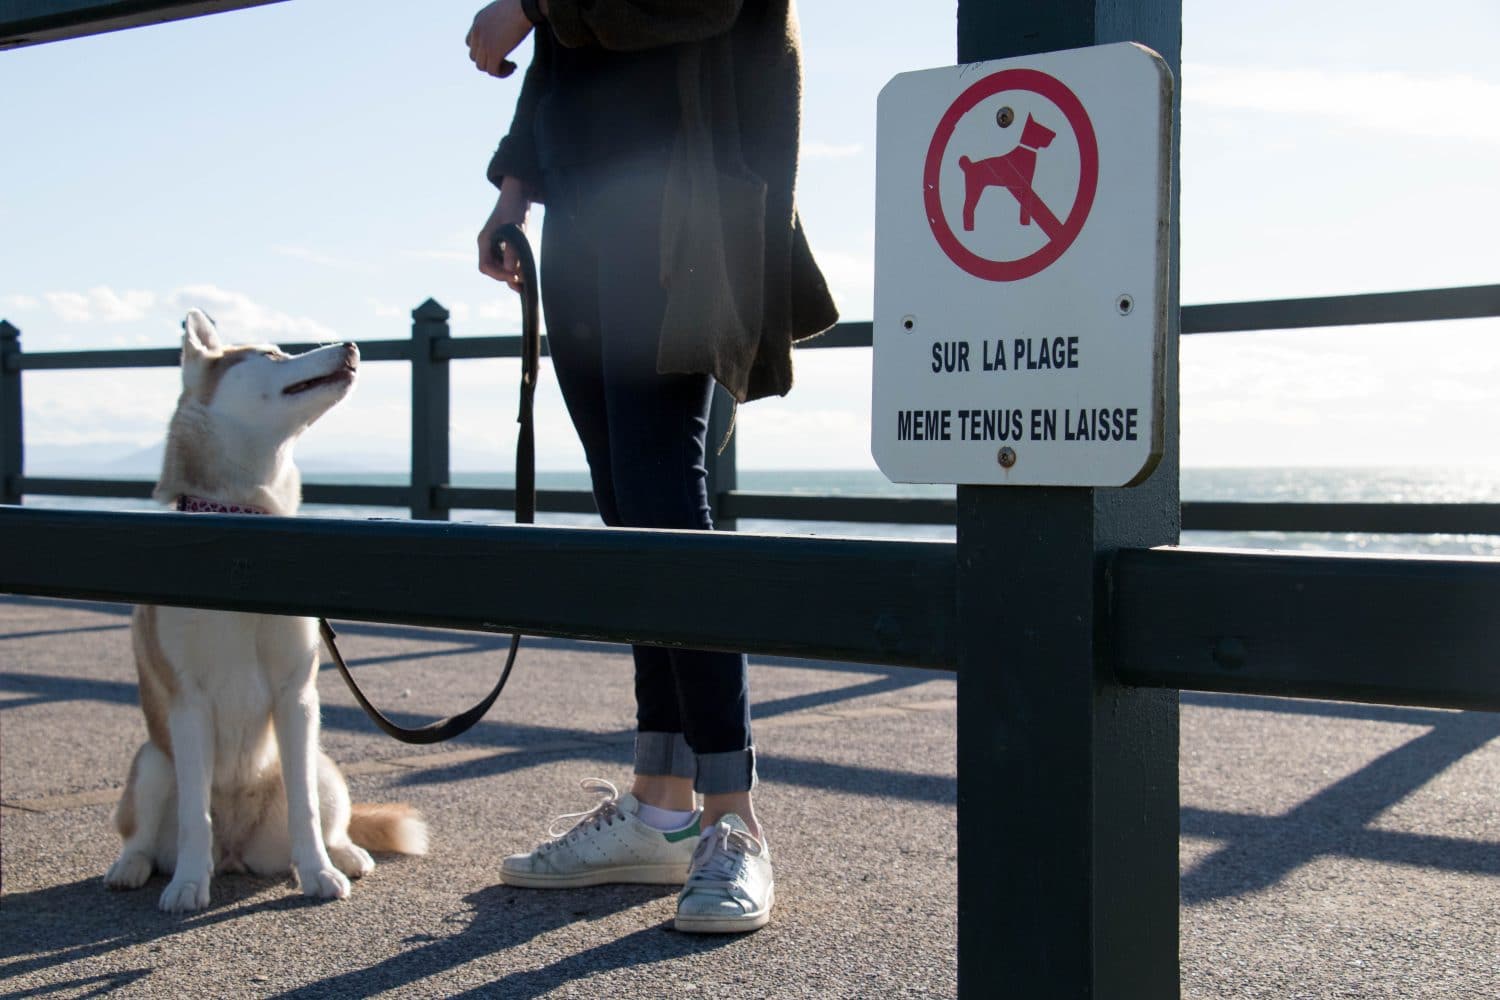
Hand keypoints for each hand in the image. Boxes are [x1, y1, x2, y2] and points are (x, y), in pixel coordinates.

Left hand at [466, 0, 532, 77]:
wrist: (524, 7)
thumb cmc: (520, 5)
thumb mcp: (503, 10)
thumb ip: (498, 21)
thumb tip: (505, 31)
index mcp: (478, 21)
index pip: (470, 43)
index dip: (482, 51)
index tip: (498, 50)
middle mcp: (477, 32)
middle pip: (474, 57)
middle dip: (488, 61)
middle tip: (505, 60)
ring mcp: (484, 43)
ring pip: (482, 67)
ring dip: (496, 69)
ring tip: (511, 65)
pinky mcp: (494, 52)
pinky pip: (493, 71)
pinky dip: (502, 73)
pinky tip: (514, 67)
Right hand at [479, 177, 531, 292]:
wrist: (520, 191)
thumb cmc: (515, 206)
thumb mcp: (515, 228)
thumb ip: (513, 250)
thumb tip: (513, 271)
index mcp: (484, 240)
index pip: (485, 266)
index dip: (499, 275)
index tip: (515, 278)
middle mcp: (488, 244)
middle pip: (492, 269)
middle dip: (506, 278)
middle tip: (523, 285)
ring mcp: (496, 245)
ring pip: (500, 267)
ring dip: (512, 275)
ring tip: (526, 284)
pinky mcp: (506, 244)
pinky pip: (508, 261)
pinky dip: (516, 268)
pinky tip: (526, 273)